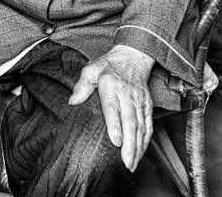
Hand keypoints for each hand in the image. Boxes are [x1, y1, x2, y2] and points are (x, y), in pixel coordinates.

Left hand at [69, 45, 154, 171]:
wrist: (133, 57)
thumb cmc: (109, 65)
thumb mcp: (91, 70)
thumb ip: (82, 86)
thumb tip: (72, 101)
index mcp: (111, 86)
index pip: (113, 108)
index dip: (115, 126)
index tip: (115, 142)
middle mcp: (128, 95)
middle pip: (130, 122)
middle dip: (129, 144)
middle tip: (126, 162)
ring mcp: (140, 101)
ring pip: (141, 127)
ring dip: (138, 147)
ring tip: (132, 164)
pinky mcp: (148, 105)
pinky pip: (148, 125)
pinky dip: (146, 141)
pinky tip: (141, 153)